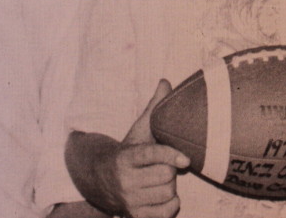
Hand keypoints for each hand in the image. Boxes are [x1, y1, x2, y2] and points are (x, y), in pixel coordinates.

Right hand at [102, 80, 189, 217]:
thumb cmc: (128, 152)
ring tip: (159, 179)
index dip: (169, 156)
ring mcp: (129, 201)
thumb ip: (154, 107)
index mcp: (125, 157)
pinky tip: (163, 196)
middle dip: (169, 169)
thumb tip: (165, 81)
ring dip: (170, 186)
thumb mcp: (138, 130)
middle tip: (162, 165)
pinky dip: (170, 204)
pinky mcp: (135, 216)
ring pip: (168, 193)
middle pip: (166, 176)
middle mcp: (124, 181)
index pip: (151, 156)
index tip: (185, 160)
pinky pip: (166, 213)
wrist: (100, 180)